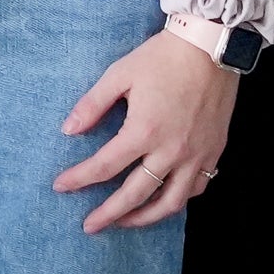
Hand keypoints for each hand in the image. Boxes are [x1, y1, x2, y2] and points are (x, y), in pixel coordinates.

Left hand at [55, 30, 237, 232]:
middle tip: (89, 226)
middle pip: (135, 195)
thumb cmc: (162, 58)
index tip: (60, 187)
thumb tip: (68, 130)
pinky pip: (195, 189)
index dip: (79, 179)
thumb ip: (92, 105)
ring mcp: (196, 156)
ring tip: (125, 223)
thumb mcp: (119, 75)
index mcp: (143, 131)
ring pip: (169, 203)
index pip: (104, 166)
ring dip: (144, 217)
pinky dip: (177, 200)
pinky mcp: (213, 153)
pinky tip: (163, 201)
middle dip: (108, 214)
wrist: (210, 47)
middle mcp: (170, 151)